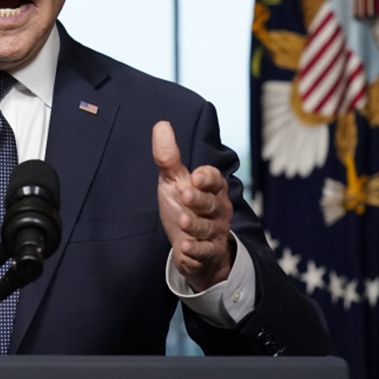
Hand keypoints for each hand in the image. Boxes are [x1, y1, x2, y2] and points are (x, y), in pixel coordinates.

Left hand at [153, 121, 234, 291]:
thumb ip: (168, 157)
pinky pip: (206, 252)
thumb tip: (161, 124)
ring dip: (196, 225)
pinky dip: (196, 251)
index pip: (215, 179)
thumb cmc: (183, 207)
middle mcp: (218, 210)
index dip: (206, 178)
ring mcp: (215, 233)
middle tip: (186, 196)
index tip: (195, 177)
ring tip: (183, 222)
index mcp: (211, 189)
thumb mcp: (173, 182)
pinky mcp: (209, 254)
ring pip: (208, 229)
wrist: (191, 247)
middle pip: (212, 204)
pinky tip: (185, 248)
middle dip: (200, 200)